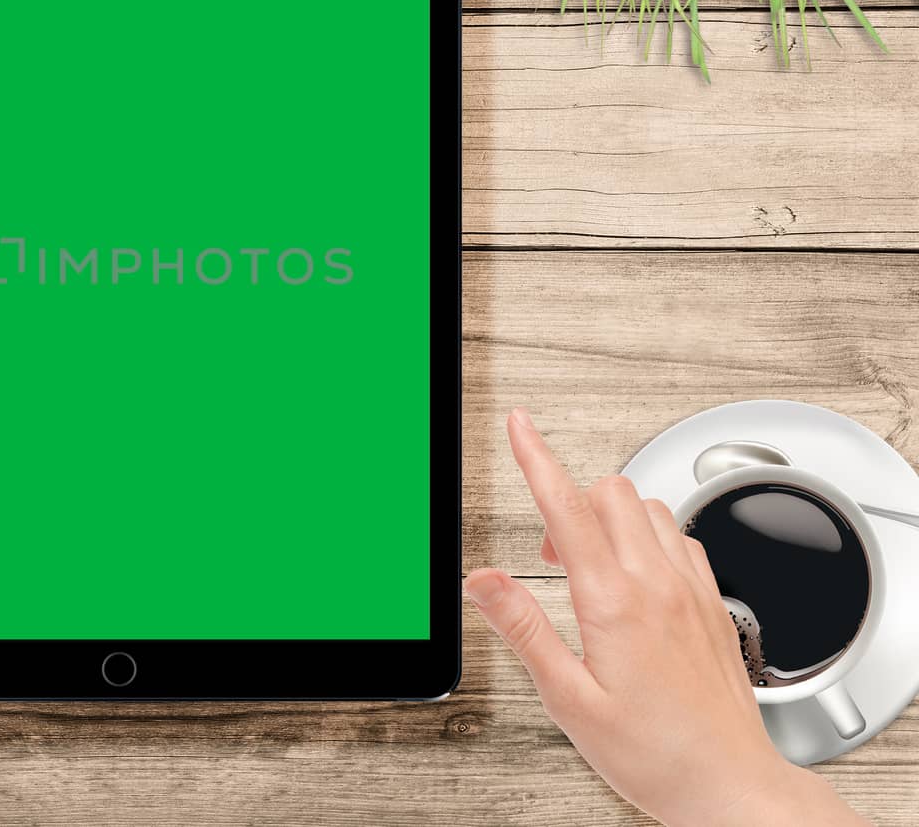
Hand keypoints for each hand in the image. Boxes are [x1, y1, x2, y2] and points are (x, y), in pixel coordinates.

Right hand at [466, 408, 867, 826]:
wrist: (728, 785)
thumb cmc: (654, 754)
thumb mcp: (567, 699)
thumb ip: (523, 629)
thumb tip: (483, 581)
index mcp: (613, 602)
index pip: (565, 507)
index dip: (536, 457)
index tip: (520, 426)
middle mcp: (658, 585)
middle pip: (611, 493)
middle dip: (572, 500)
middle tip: (550, 552)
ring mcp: (692, 591)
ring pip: (650, 509)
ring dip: (613, 518)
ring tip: (591, 567)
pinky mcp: (714, 606)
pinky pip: (682, 540)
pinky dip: (651, 539)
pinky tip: (639, 577)